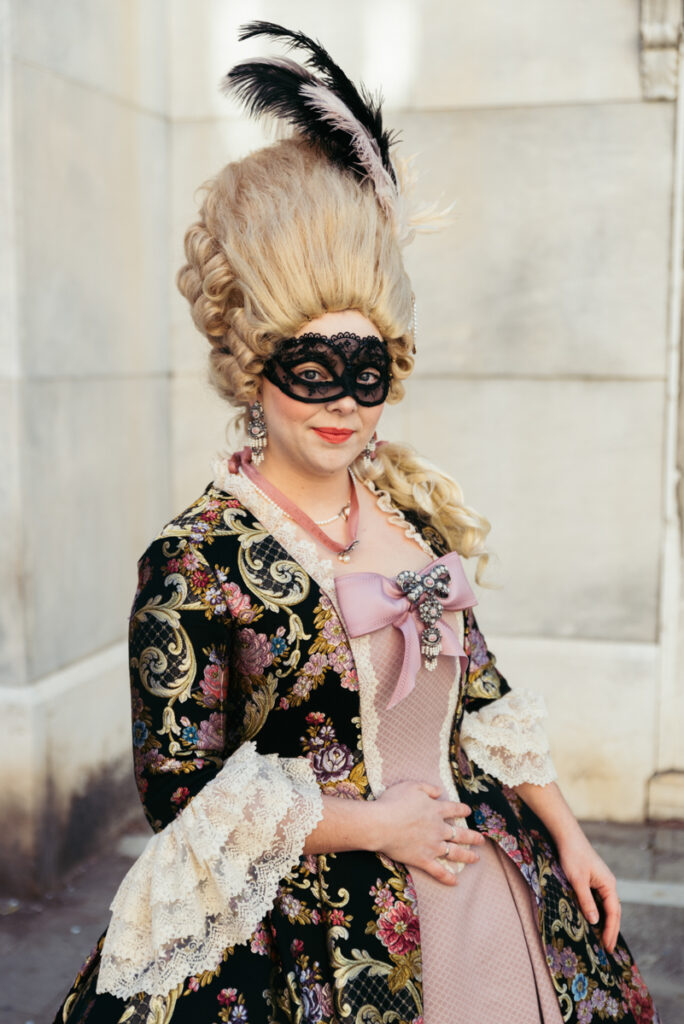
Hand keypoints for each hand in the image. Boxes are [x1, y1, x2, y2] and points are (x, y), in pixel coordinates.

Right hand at [374, 781, 484, 885]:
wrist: (381, 823)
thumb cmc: (393, 802)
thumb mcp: (412, 786)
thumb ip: (428, 788)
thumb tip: (440, 792)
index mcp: (436, 810)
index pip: (454, 809)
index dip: (462, 810)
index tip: (468, 811)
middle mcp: (438, 829)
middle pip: (460, 834)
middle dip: (472, 837)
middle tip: (481, 840)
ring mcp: (432, 846)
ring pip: (455, 852)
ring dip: (467, 856)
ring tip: (476, 858)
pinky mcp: (423, 859)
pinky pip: (439, 871)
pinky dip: (447, 877)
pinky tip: (455, 882)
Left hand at [557, 832, 620, 952]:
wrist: (567, 837)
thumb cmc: (572, 856)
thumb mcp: (577, 881)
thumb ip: (586, 901)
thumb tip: (595, 921)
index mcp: (608, 884)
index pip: (613, 912)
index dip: (611, 930)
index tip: (607, 946)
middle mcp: (608, 884)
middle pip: (613, 911)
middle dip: (611, 930)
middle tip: (607, 949)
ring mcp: (601, 882)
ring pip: (606, 906)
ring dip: (605, 922)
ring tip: (602, 940)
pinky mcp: (593, 880)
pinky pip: (599, 900)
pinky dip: (598, 912)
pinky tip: (593, 921)